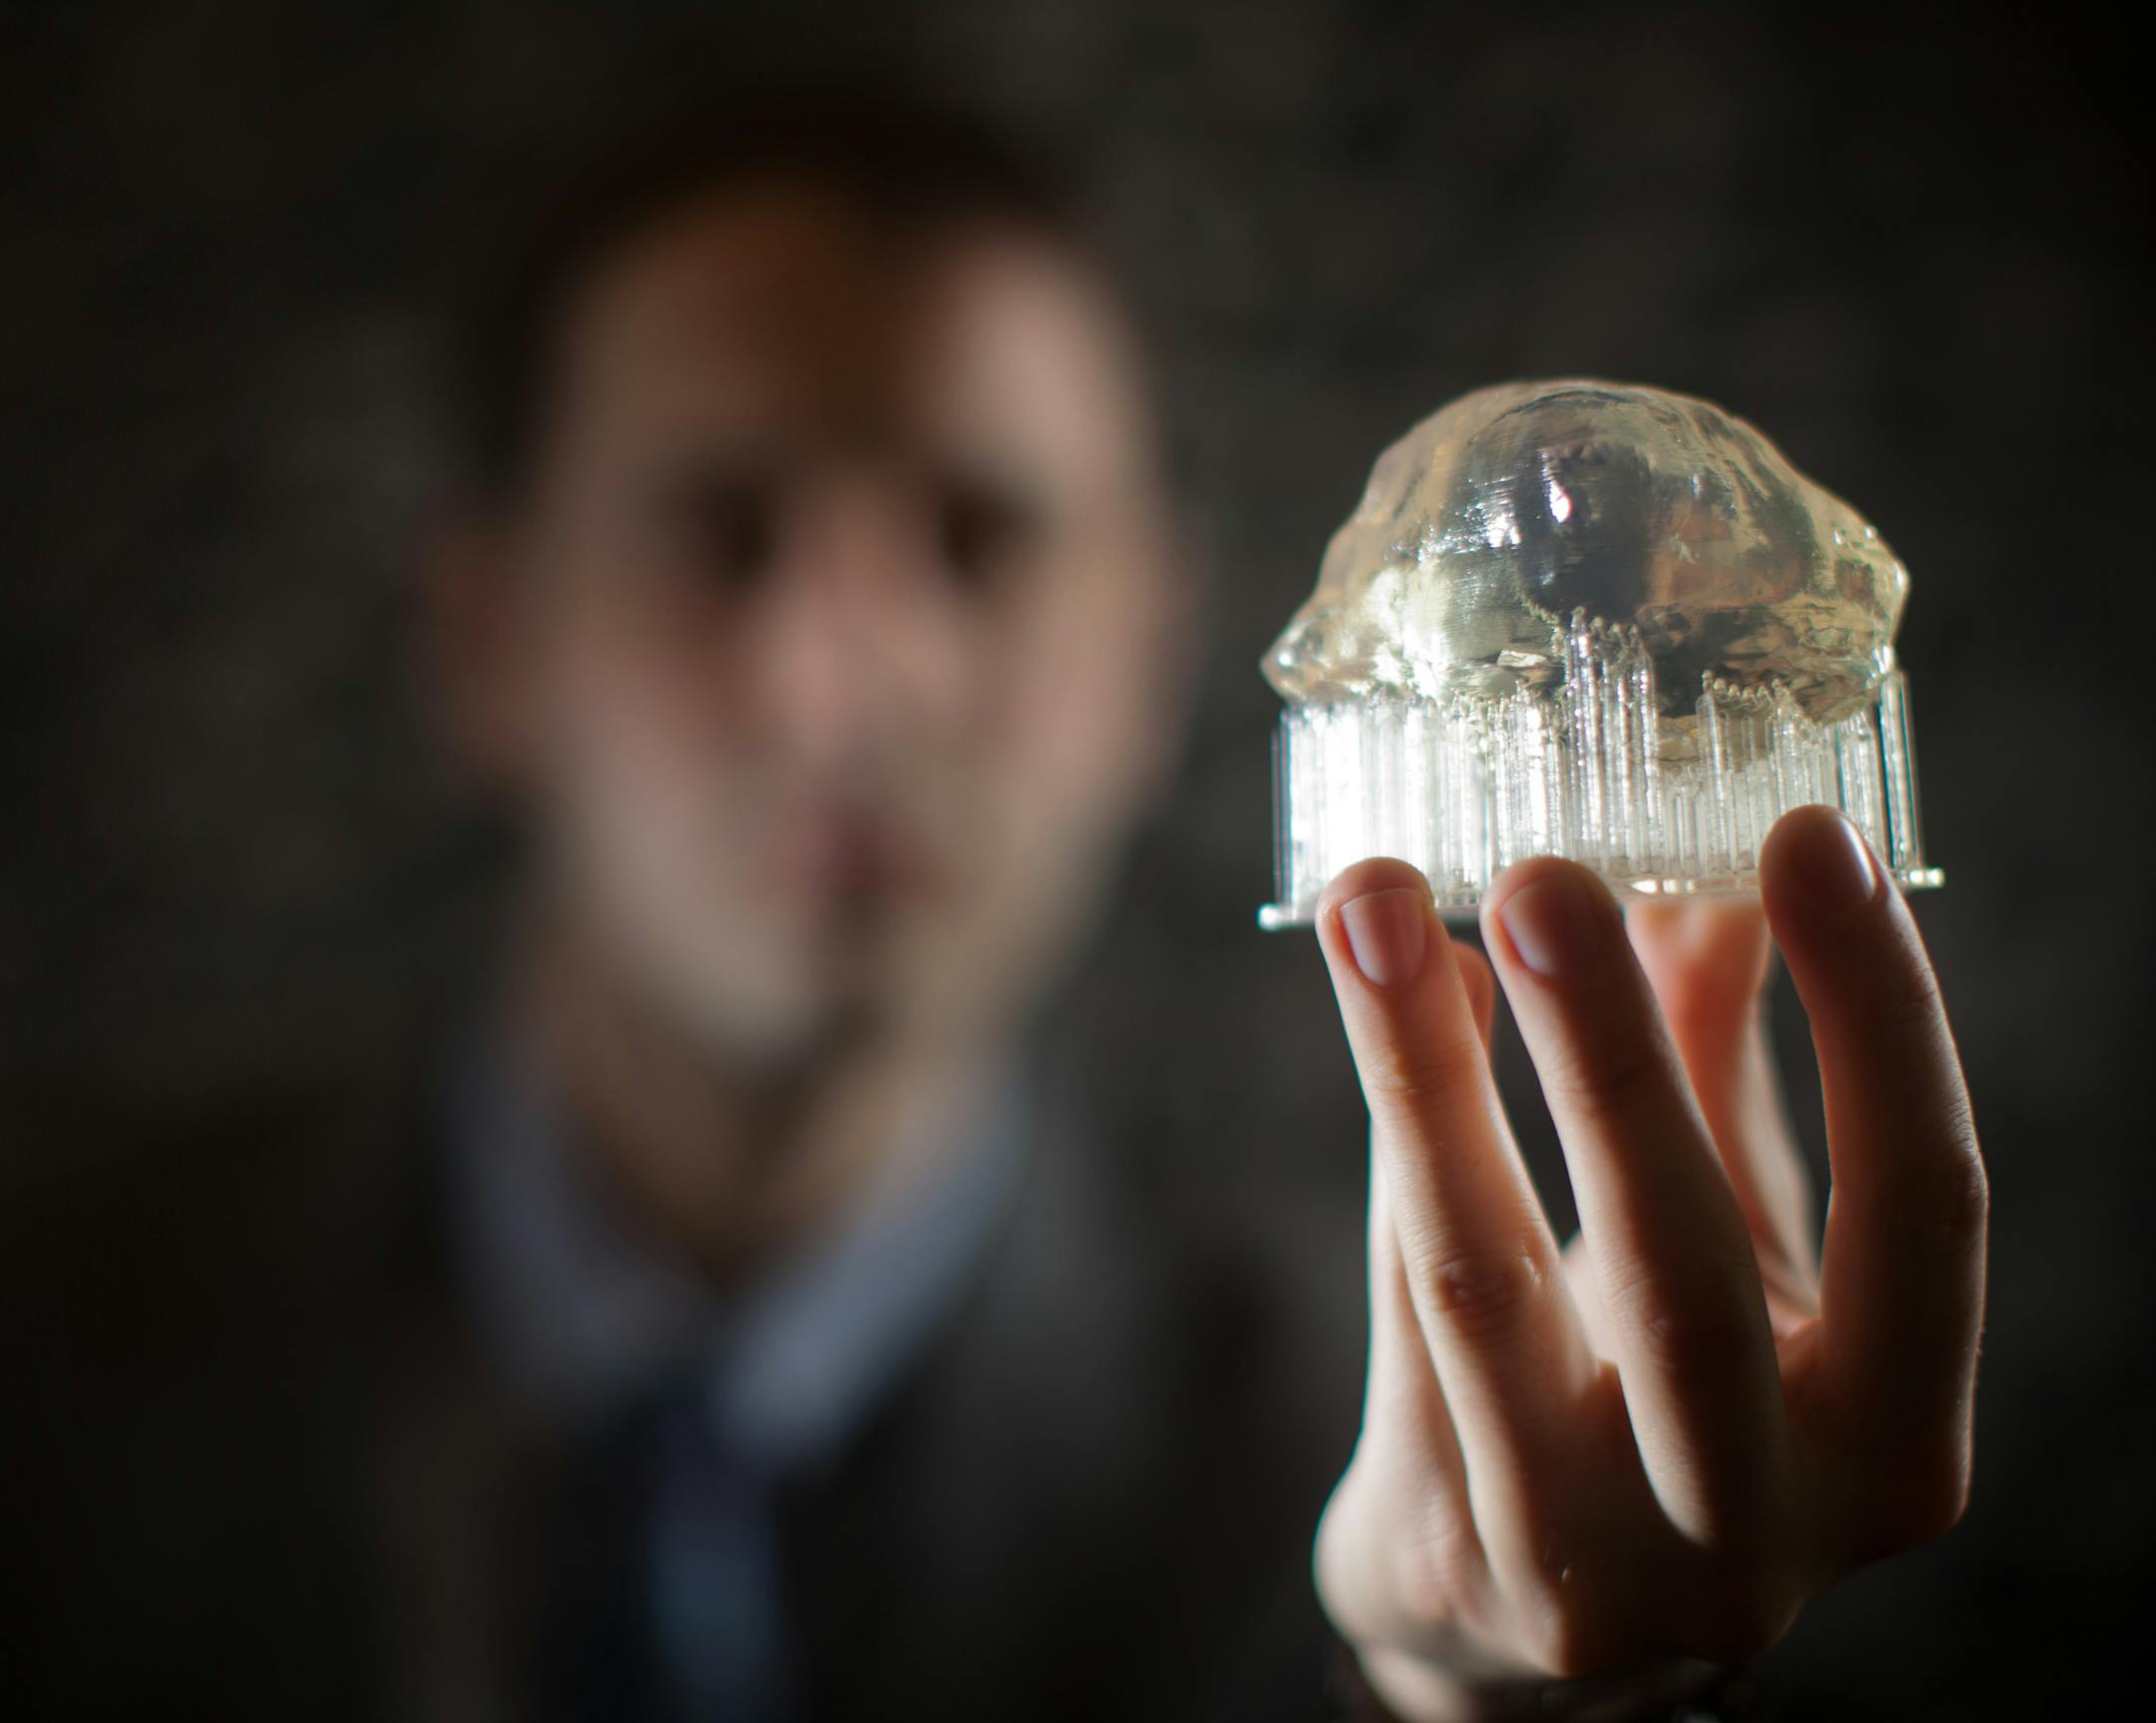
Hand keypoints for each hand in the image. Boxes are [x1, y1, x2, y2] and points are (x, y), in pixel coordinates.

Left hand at [1310, 805, 1986, 1720]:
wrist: (1528, 1620)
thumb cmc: (1657, 1394)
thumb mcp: (1727, 1246)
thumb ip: (1721, 1074)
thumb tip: (1699, 874)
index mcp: (1894, 1436)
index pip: (1927, 1205)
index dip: (1881, 1013)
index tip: (1811, 832)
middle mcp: (1766, 1521)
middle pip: (1689, 1268)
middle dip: (1611, 1052)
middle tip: (1542, 874)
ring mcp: (1602, 1562)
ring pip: (1496, 1284)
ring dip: (1431, 1071)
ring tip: (1379, 904)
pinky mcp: (1460, 1552)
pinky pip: (1407, 1301)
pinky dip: (1398, 1137)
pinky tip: (1379, 997)